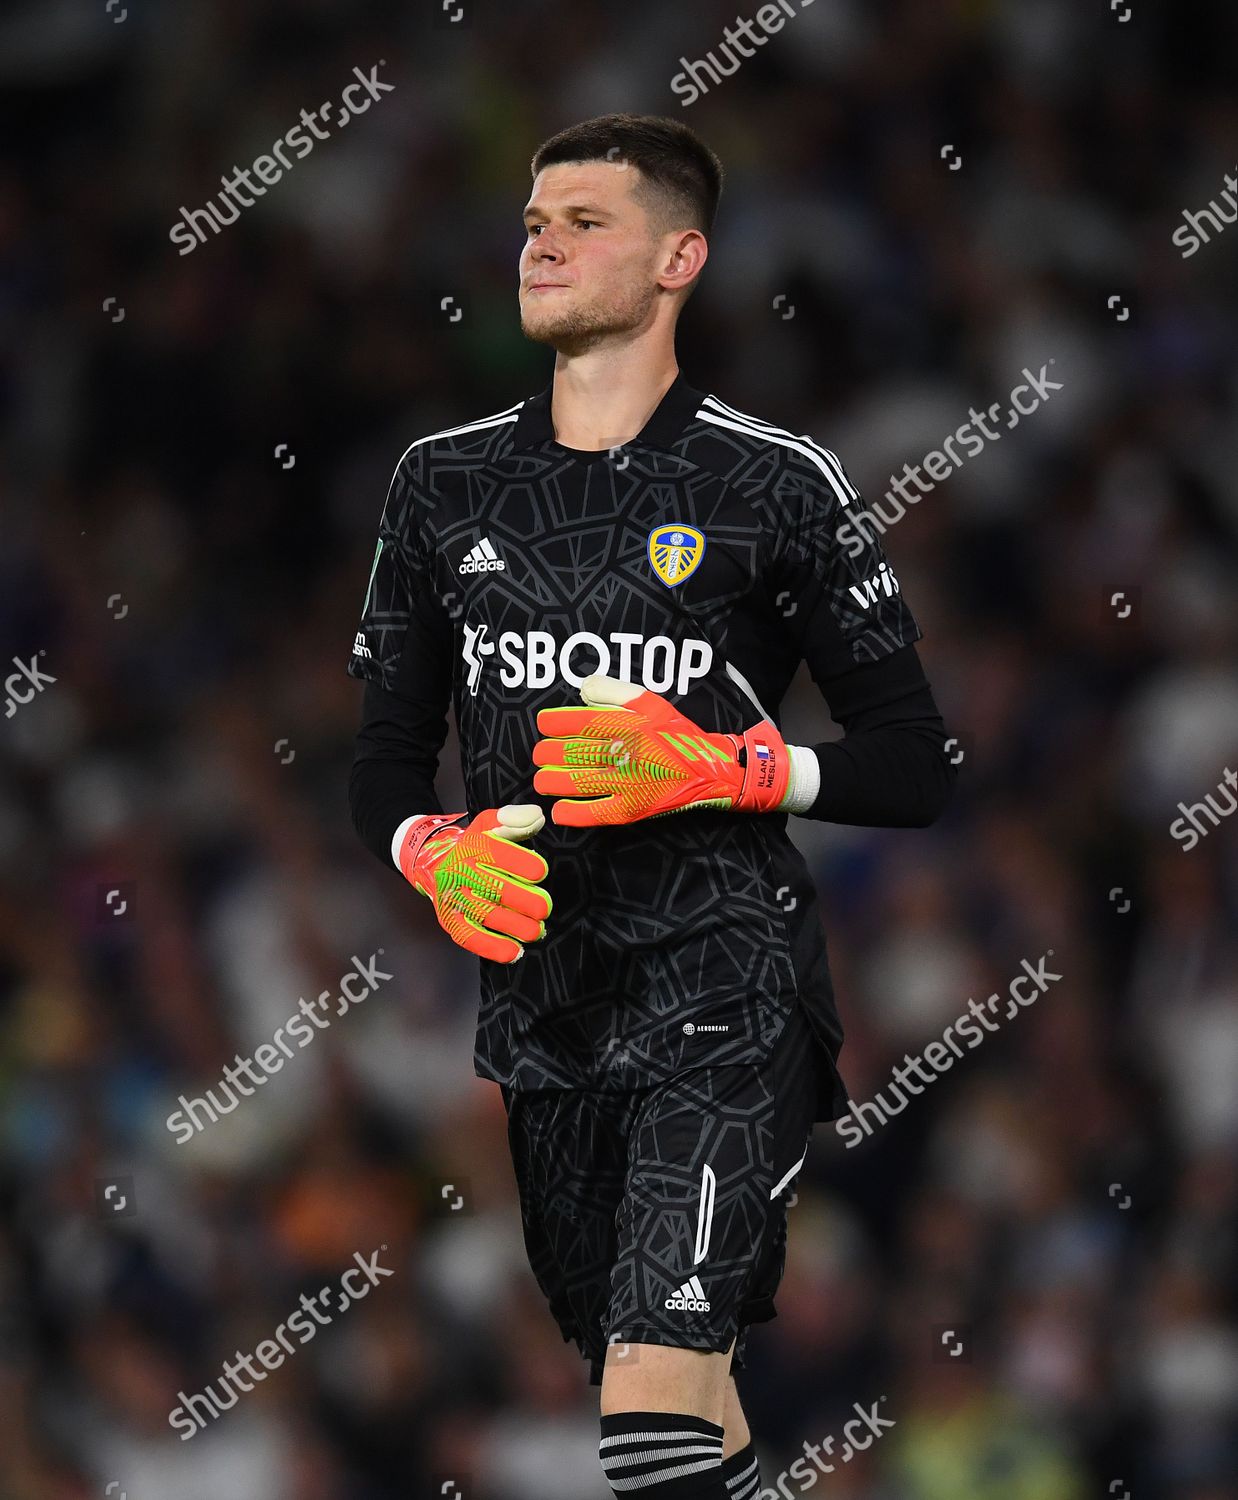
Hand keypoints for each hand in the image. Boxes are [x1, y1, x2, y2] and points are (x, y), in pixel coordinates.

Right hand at [397, 804, 551, 962]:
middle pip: (497, 889)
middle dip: (527, 901)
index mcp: (473, 846)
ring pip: (487, 916)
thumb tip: (537, 817)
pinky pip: (470, 937)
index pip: (501, 855)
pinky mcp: (450, 920)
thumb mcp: (489, 823)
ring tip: (536, 930)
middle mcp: (461, 872)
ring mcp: (454, 898)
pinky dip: (493, 947)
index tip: (540, 872)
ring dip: (517, 927)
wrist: (433, 863)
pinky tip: (515, 952)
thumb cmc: (472, 845)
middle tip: (543, 908)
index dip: (527, 865)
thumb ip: (515, 818)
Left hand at [532, 674, 788, 826]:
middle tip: (540, 755)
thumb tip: (581, 690)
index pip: (577, 720)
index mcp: (627, 723)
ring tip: (543, 780)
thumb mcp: (649, 701)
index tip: (544, 725)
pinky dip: (570, 812)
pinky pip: (592, 813)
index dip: (551, 723)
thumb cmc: (674, 734)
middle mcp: (625, 751)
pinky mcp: (630, 809)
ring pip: (575, 781)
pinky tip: (559, 809)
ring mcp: (626, 782)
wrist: (709, 770)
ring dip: (550, 781)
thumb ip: (613, 690)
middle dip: (546, 754)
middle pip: (570, 752)